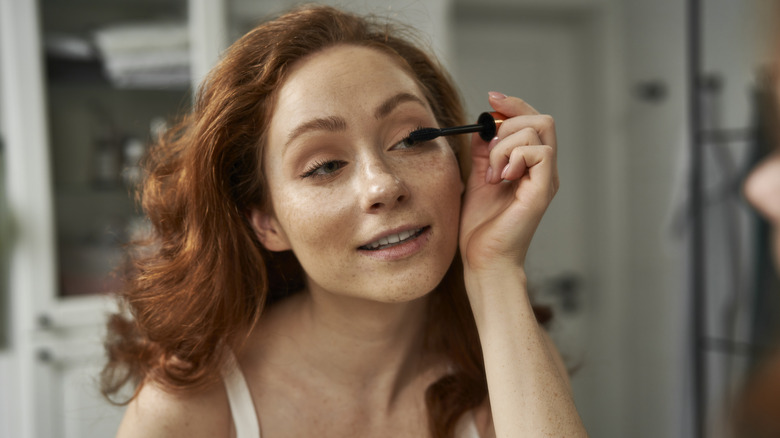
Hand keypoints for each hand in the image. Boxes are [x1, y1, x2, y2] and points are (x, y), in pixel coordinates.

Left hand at [459, 92, 558, 272]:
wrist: (484, 259)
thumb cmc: (481, 228)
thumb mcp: (477, 179)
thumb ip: (483, 153)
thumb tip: (483, 127)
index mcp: (530, 167)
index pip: (533, 122)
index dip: (514, 105)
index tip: (492, 98)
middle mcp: (543, 171)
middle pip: (542, 120)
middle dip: (510, 122)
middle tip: (489, 150)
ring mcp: (545, 180)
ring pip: (538, 132)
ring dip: (506, 145)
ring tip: (493, 174)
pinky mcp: (543, 190)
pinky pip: (540, 152)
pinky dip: (514, 157)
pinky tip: (500, 178)